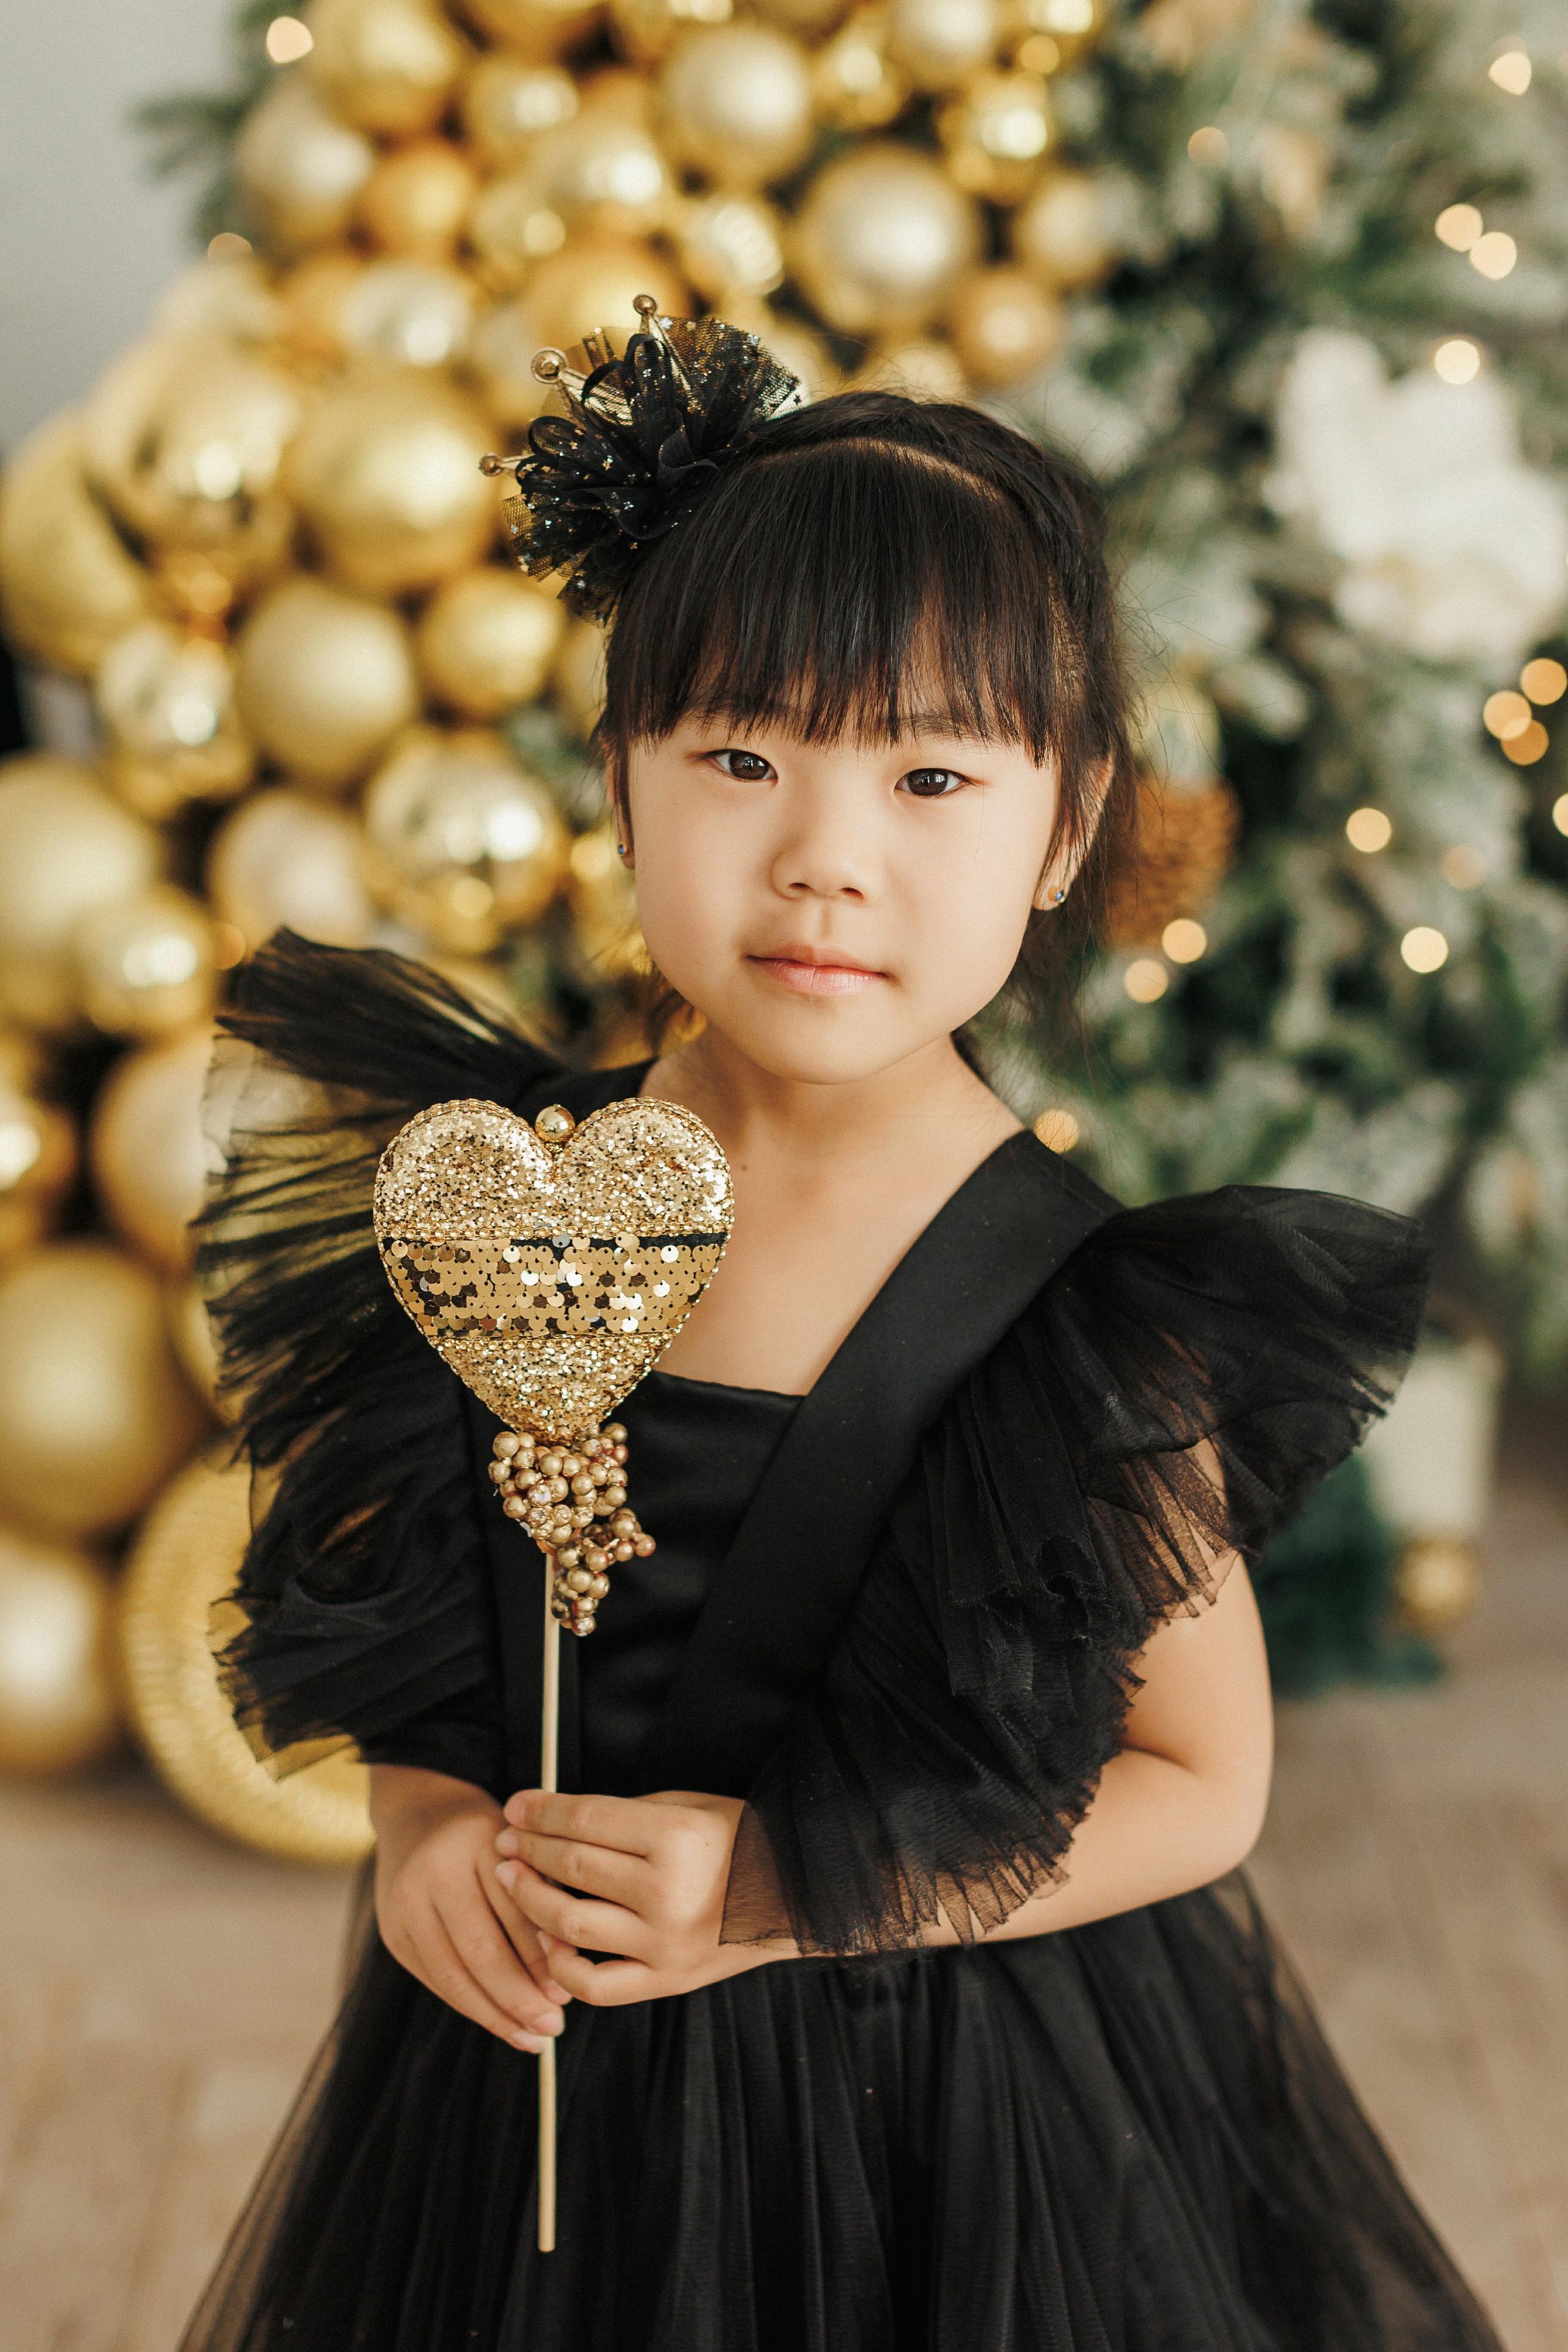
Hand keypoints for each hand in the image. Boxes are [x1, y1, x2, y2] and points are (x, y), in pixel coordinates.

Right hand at [369, 1764, 574, 2050]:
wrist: (417, 1813)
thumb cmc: (486, 1833)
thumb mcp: (519, 1845)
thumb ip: (541, 1891)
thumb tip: (565, 1966)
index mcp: (475, 1841)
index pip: (514, 1913)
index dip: (541, 1958)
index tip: (568, 1992)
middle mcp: (432, 1872)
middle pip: (479, 1951)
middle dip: (518, 1998)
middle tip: (553, 2027)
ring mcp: (404, 1905)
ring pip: (452, 1975)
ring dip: (494, 2014)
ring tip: (530, 2037)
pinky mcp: (392, 1933)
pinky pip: (435, 1980)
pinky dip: (469, 2006)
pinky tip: (499, 2021)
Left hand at [493, 1788, 789, 2006]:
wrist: (796, 1894)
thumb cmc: (741, 1839)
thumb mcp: (687, 1806)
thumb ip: (623, 1816)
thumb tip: (554, 1818)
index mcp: (677, 1839)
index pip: (584, 1821)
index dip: (541, 1811)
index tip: (516, 1805)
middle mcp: (668, 1893)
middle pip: (571, 1865)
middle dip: (528, 1847)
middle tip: (506, 1838)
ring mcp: (665, 1943)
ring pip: (570, 1923)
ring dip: (529, 1898)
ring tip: (511, 1879)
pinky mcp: (667, 1981)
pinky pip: (596, 1985)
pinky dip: (562, 1965)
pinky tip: (546, 1939)